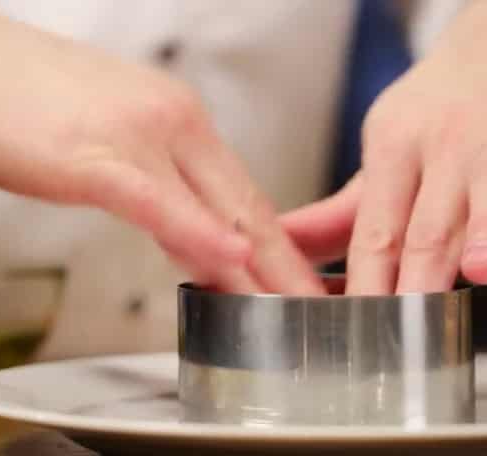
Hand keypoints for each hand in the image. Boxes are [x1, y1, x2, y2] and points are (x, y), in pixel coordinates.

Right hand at [0, 3, 322, 293]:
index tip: (299, 286)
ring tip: (291, 310)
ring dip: (258, 266)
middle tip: (318, 312)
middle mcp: (170, 121)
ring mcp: (134, 136)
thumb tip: (175, 223)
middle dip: (286, 267)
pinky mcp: (93, 156)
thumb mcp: (103, 137)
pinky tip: (227, 261)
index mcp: (175, 119)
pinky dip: (196, 234)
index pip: (241, 194)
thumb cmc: (19, 98)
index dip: (279, 248)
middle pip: (244, 205)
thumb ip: (147, 179)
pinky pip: (156, 201)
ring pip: (212, 208)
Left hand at [282, 2, 486, 293]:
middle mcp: (444, 150)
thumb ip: (337, 213)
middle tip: (393, 337)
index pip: (375, 230)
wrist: (486, 56)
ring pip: (474, 220)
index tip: (353, 321)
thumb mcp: (380, 153)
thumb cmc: (426, 120)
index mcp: (395, 148)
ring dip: (468, 256)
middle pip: (424, 234)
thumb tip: (276, 246)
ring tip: (456, 293)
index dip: (366, 280)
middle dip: (410, 286)